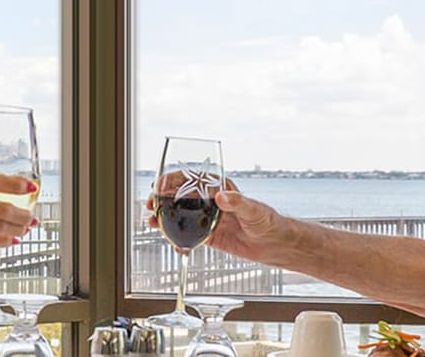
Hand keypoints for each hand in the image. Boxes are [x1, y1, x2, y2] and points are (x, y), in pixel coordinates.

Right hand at [143, 173, 292, 260]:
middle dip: (162, 199)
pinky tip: (170, 241)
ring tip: (151, 221)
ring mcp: (208, 219)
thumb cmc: (268, 222)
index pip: (191, 179)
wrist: (274, 245)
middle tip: (150, 204)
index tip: (159, 183)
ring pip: (180, 215)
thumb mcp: (253, 210)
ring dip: (164, 217)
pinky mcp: (209, 236)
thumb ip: (238, 202)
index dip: (172, 179)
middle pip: (180, 196)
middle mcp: (211, 202)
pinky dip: (176, 238)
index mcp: (220, 189)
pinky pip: (188, 235)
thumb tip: (222, 196)